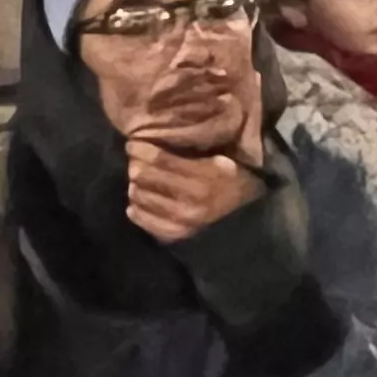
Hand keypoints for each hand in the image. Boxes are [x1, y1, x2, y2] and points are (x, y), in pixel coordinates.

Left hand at [124, 138, 262, 241]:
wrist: (244, 214)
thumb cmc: (228, 179)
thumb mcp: (217, 159)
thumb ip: (188, 150)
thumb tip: (152, 142)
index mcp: (205, 176)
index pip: (160, 160)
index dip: (140, 149)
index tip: (132, 144)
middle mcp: (192, 201)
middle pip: (144, 177)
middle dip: (136, 166)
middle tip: (136, 162)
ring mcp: (182, 220)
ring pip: (139, 196)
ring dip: (136, 186)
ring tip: (140, 181)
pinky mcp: (175, 234)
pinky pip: (142, 219)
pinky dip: (136, 208)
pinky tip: (138, 201)